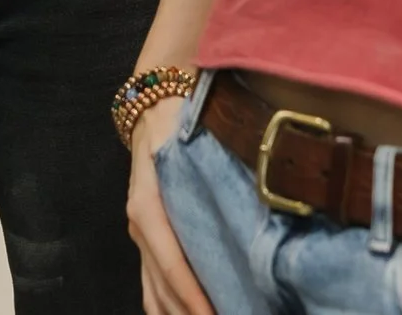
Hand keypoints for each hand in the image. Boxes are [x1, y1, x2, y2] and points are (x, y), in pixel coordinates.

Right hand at [127, 96, 212, 314]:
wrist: (151, 107)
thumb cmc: (178, 121)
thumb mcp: (190, 137)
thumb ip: (214, 168)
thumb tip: (261, 192)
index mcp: (148, 204)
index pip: (172, 262)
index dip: (193, 296)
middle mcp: (140, 224)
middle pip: (162, 286)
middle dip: (190, 313)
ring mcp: (140, 234)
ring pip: (154, 292)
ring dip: (178, 314)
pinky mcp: (145, 237)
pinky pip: (152, 284)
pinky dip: (167, 307)